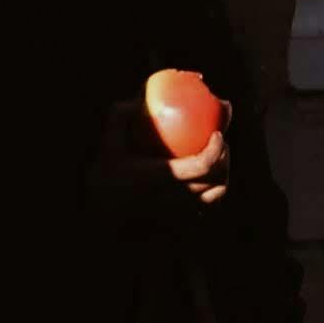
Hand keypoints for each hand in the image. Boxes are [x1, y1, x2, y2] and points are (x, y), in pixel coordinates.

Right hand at [87, 102, 228, 214]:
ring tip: (217, 161)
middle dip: (225, 158)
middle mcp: (177, 198)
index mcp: (163, 178)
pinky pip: (206, 207)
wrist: (99, 216)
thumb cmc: (103, 179)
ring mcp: (181, 212)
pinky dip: (212, 193)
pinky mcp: (180, 222)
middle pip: (218, 180)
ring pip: (216, 196)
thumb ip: (119, 118)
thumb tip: (138, 100)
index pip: (203, 165)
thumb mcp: (107, 145)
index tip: (218, 133)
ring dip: (222, 176)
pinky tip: (206, 181)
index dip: (216, 149)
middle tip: (220, 140)